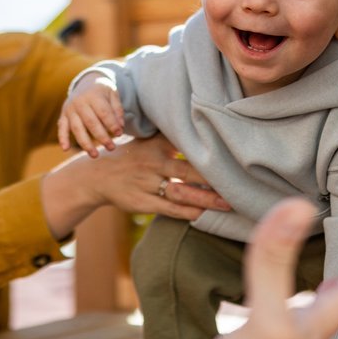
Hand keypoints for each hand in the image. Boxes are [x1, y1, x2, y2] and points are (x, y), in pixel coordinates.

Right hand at [58, 72, 124, 156]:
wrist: (85, 82)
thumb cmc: (102, 91)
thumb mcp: (112, 94)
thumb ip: (117, 109)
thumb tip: (120, 127)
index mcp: (93, 95)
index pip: (103, 112)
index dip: (111, 124)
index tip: (119, 134)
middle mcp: (80, 102)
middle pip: (91, 122)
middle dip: (102, 137)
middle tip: (111, 148)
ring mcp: (70, 109)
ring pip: (77, 128)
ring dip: (86, 143)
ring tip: (95, 155)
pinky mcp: (63, 115)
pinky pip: (61, 128)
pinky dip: (62, 138)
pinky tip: (65, 149)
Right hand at [87, 134, 231, 220]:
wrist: (97, 176)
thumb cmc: (131, 156)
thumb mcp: (147, 140)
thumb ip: (172, 134)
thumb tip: (203, 122)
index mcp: (157, 144)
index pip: (186, 144)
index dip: (208, 148)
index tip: (232, 151)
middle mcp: (153, 163)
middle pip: (188, 170)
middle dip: (214, 177)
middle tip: (240, 181)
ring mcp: (147, 184)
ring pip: (181, 193)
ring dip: (206, 199)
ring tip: (229, 203)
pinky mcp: (143, 202)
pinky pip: (169, 209)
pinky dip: (188, 212)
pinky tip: (205, 215)